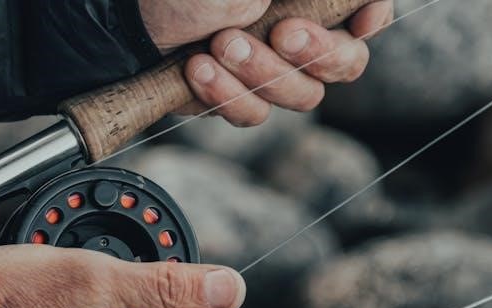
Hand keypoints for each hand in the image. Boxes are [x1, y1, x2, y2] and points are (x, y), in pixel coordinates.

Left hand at [139, 0, 393, 125]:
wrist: (119, 24)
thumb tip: (337, 4)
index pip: (366, 12)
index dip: (372, 17)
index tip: (363, 18)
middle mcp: (293, 31)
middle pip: (346, 63)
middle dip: (317, 53)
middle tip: (282, 33)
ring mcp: (266, 69)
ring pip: (302, 96)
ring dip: (263, 74)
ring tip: (220, 45)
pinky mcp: (236, 97)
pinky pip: (254, 114)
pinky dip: (229, 96)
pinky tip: (199, 70)